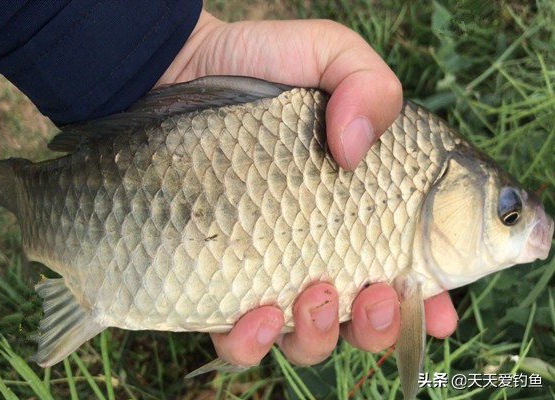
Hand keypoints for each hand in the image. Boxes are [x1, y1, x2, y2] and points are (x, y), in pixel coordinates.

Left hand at [158, 10, 457, 366]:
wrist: (178, 74)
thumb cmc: (260, 65)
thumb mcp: (328, 54)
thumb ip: (368, 84)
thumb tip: (355, 149)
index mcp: (359, 207)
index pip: (406, 268)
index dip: (429, 301)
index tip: (438, 308)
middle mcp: (318, 247)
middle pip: (363, 319)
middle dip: (379, 326)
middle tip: (377, 293)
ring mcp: (268, 267)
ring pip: (307, 337)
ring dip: (320, 335)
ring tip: (315, 296)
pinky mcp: (218, 278)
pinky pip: (240, 336)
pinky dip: (253, 341)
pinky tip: (256, 313)